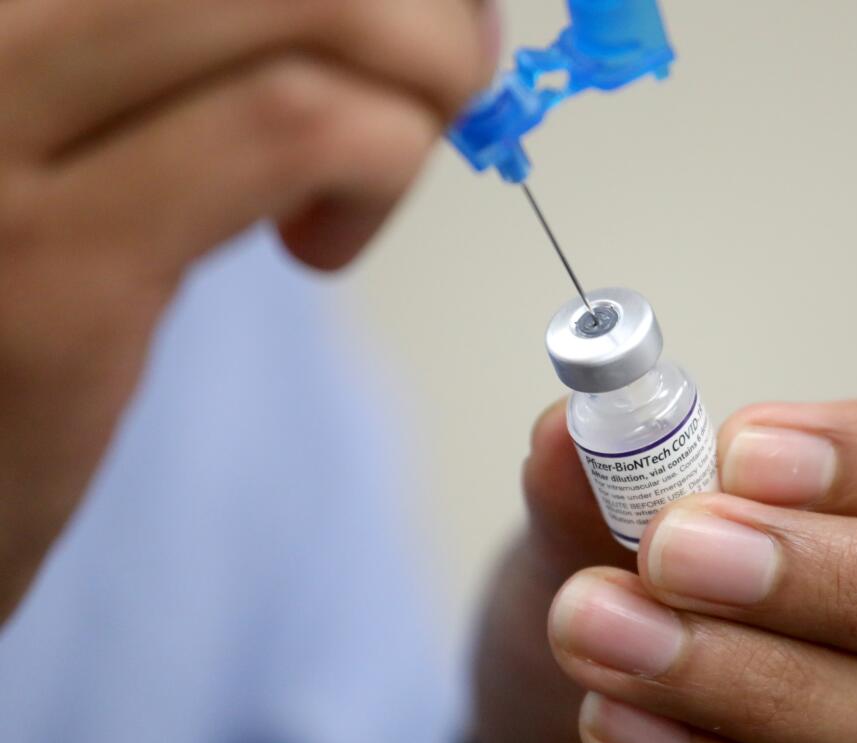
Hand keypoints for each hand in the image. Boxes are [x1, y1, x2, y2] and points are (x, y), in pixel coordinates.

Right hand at [0, 0, 497, 621]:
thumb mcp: (70, 122)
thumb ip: (183, 50)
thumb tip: (379, 8)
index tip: (425, 7)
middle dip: (417, 1)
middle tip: (454, 71)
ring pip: (311, 0)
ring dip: (422, 73)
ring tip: (395, 159)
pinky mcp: (57, 256)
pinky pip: (296, 131)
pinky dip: (382, 165)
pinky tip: (326, 243)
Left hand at [541, 381, 856, 742]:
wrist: (598, 727)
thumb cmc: (658, 595)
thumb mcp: (620, 513)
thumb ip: (613, 471)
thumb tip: (575, 433)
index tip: (743, 453)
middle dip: (842, 578)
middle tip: (679, 552)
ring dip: (757, 683)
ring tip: (609, 632)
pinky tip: (623, 724)